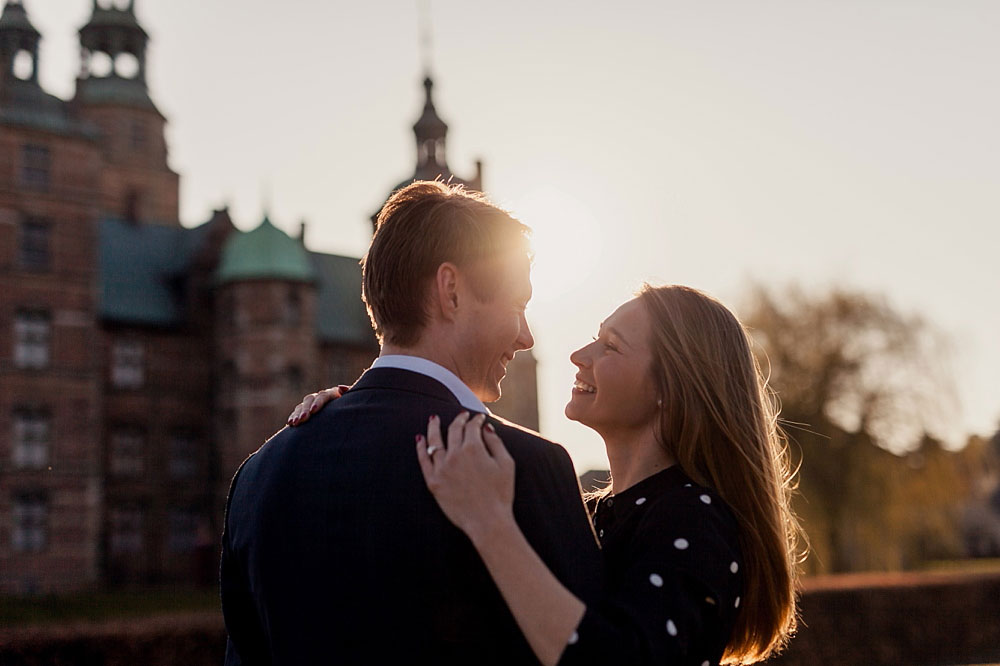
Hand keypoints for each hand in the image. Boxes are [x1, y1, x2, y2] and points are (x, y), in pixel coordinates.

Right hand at [286, 385, 350, 425]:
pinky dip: (294, 417)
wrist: (350, 419)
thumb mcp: (354, 403)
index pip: (323, 396)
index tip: (314, 411)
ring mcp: (313, 404)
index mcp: (334, 394)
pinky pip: (298, 412)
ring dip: (297, 414)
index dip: (318, 402)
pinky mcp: (307, 412)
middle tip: (303, 420)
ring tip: (295, 423)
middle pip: (310, 399)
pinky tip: (291, 423)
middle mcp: (322, 397)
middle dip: (305, 409)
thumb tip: (340, 387)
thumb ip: (349, 394)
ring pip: (302, 405)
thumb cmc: (354, 412)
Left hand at [416, 413, 515, 541]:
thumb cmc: (501, 494)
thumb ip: (496, 442)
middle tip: (462, 415)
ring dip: (434, 427)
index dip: (476, 420)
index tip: (479, 418)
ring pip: (434, 441)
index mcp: (473, 448)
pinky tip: (420, 439)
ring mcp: (442, 468)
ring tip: (434, 418)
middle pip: (454, 430)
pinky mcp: (433, 482)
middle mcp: (455, 455)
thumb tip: (487, 428)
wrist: (487, 522)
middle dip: (459, 420)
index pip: (472, 427)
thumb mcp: (506, 464)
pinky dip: (420, 448)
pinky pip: (423, 461)